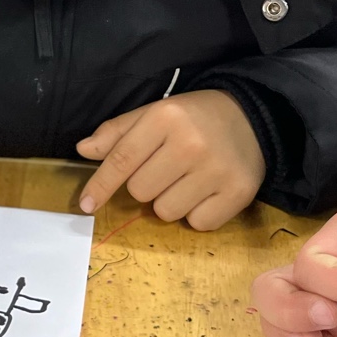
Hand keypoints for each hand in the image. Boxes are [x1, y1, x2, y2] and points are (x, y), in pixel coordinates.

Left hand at [77, 90, 264, 229]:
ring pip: (166, 211)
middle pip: (141, 191)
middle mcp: (190, 144)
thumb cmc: (194, 117)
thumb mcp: (154, 113)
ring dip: (170, 201)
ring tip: (187, 179)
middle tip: (166, 168)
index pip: (121, 160)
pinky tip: (206, 191)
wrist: (253, 117)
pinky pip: (197, 223)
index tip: (86, 205)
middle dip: (146, 185)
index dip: (100, 185)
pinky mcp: (238, 193)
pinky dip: (197, 213)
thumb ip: (118, 132)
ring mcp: (216, 170)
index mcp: (165, 118)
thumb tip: (83, 150)